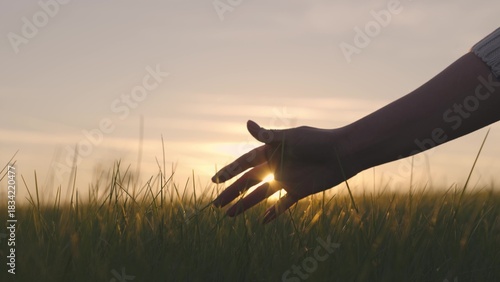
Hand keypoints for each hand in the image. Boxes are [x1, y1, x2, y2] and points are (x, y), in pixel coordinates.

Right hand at [211, 120, 356, 222]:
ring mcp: (286, 179)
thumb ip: (269, 135)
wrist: (342, 154)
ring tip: (229, 215)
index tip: (215, 181)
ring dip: (246, 204)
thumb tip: (247, 124)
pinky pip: (283, 204)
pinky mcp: (298, 190)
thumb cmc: (317, 141)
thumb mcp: (290, 138)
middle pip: (249, 182)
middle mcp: (276, 165)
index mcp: (271, 151)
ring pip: (261, 195)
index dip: (230, 171)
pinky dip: (274, 213)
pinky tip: (262, 222)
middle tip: (216, 204)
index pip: (245, 162)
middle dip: (232, 192)